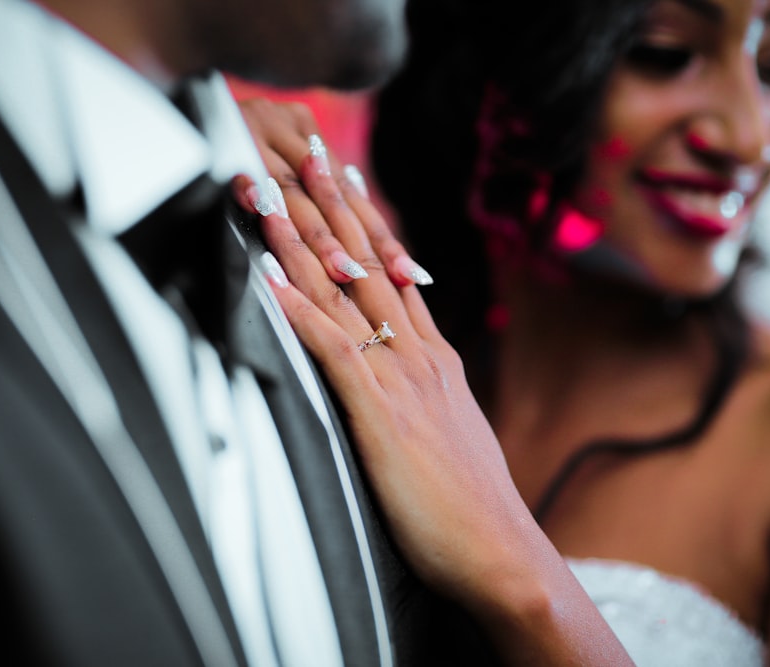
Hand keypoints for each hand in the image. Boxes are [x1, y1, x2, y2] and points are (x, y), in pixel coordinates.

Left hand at [233, 98, 632, 665]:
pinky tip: (268, 275)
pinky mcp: (380, 412)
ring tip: (273, 191)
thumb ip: (430, 397)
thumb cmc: (473, 506)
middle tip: (313, 151)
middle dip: (336, 204)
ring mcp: (401, 378)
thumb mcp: (454, 434)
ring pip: (346, 293)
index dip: (367, 225)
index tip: (349, 182)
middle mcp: (419, 355)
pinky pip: (331, 347)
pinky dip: (297, 307)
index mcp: (435, 359)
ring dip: (303, 239)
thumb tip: (412, 380)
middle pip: (371, 264)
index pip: (396, 274)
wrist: (501, 552)